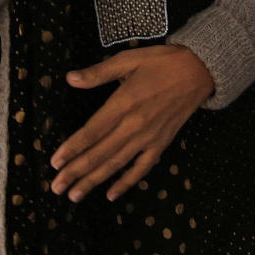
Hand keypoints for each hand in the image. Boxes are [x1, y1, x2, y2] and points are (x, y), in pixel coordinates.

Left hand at [49, 45, 214, 201]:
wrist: (199, 71)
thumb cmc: (162, 62)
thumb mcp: (129, 59)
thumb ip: (99, 72)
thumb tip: (70, 79)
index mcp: (124, 103)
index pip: (92, 131)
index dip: (72, 148)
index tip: (55, 162)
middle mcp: (134, 124)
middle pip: (100, 153)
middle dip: (76, 172)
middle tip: (56, 187)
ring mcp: (149, 137)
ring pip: (117, 164)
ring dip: (94, 181)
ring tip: (75, 196)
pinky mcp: (161, 143)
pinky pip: (142, 168)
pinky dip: (127, 182)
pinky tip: (111, 194)